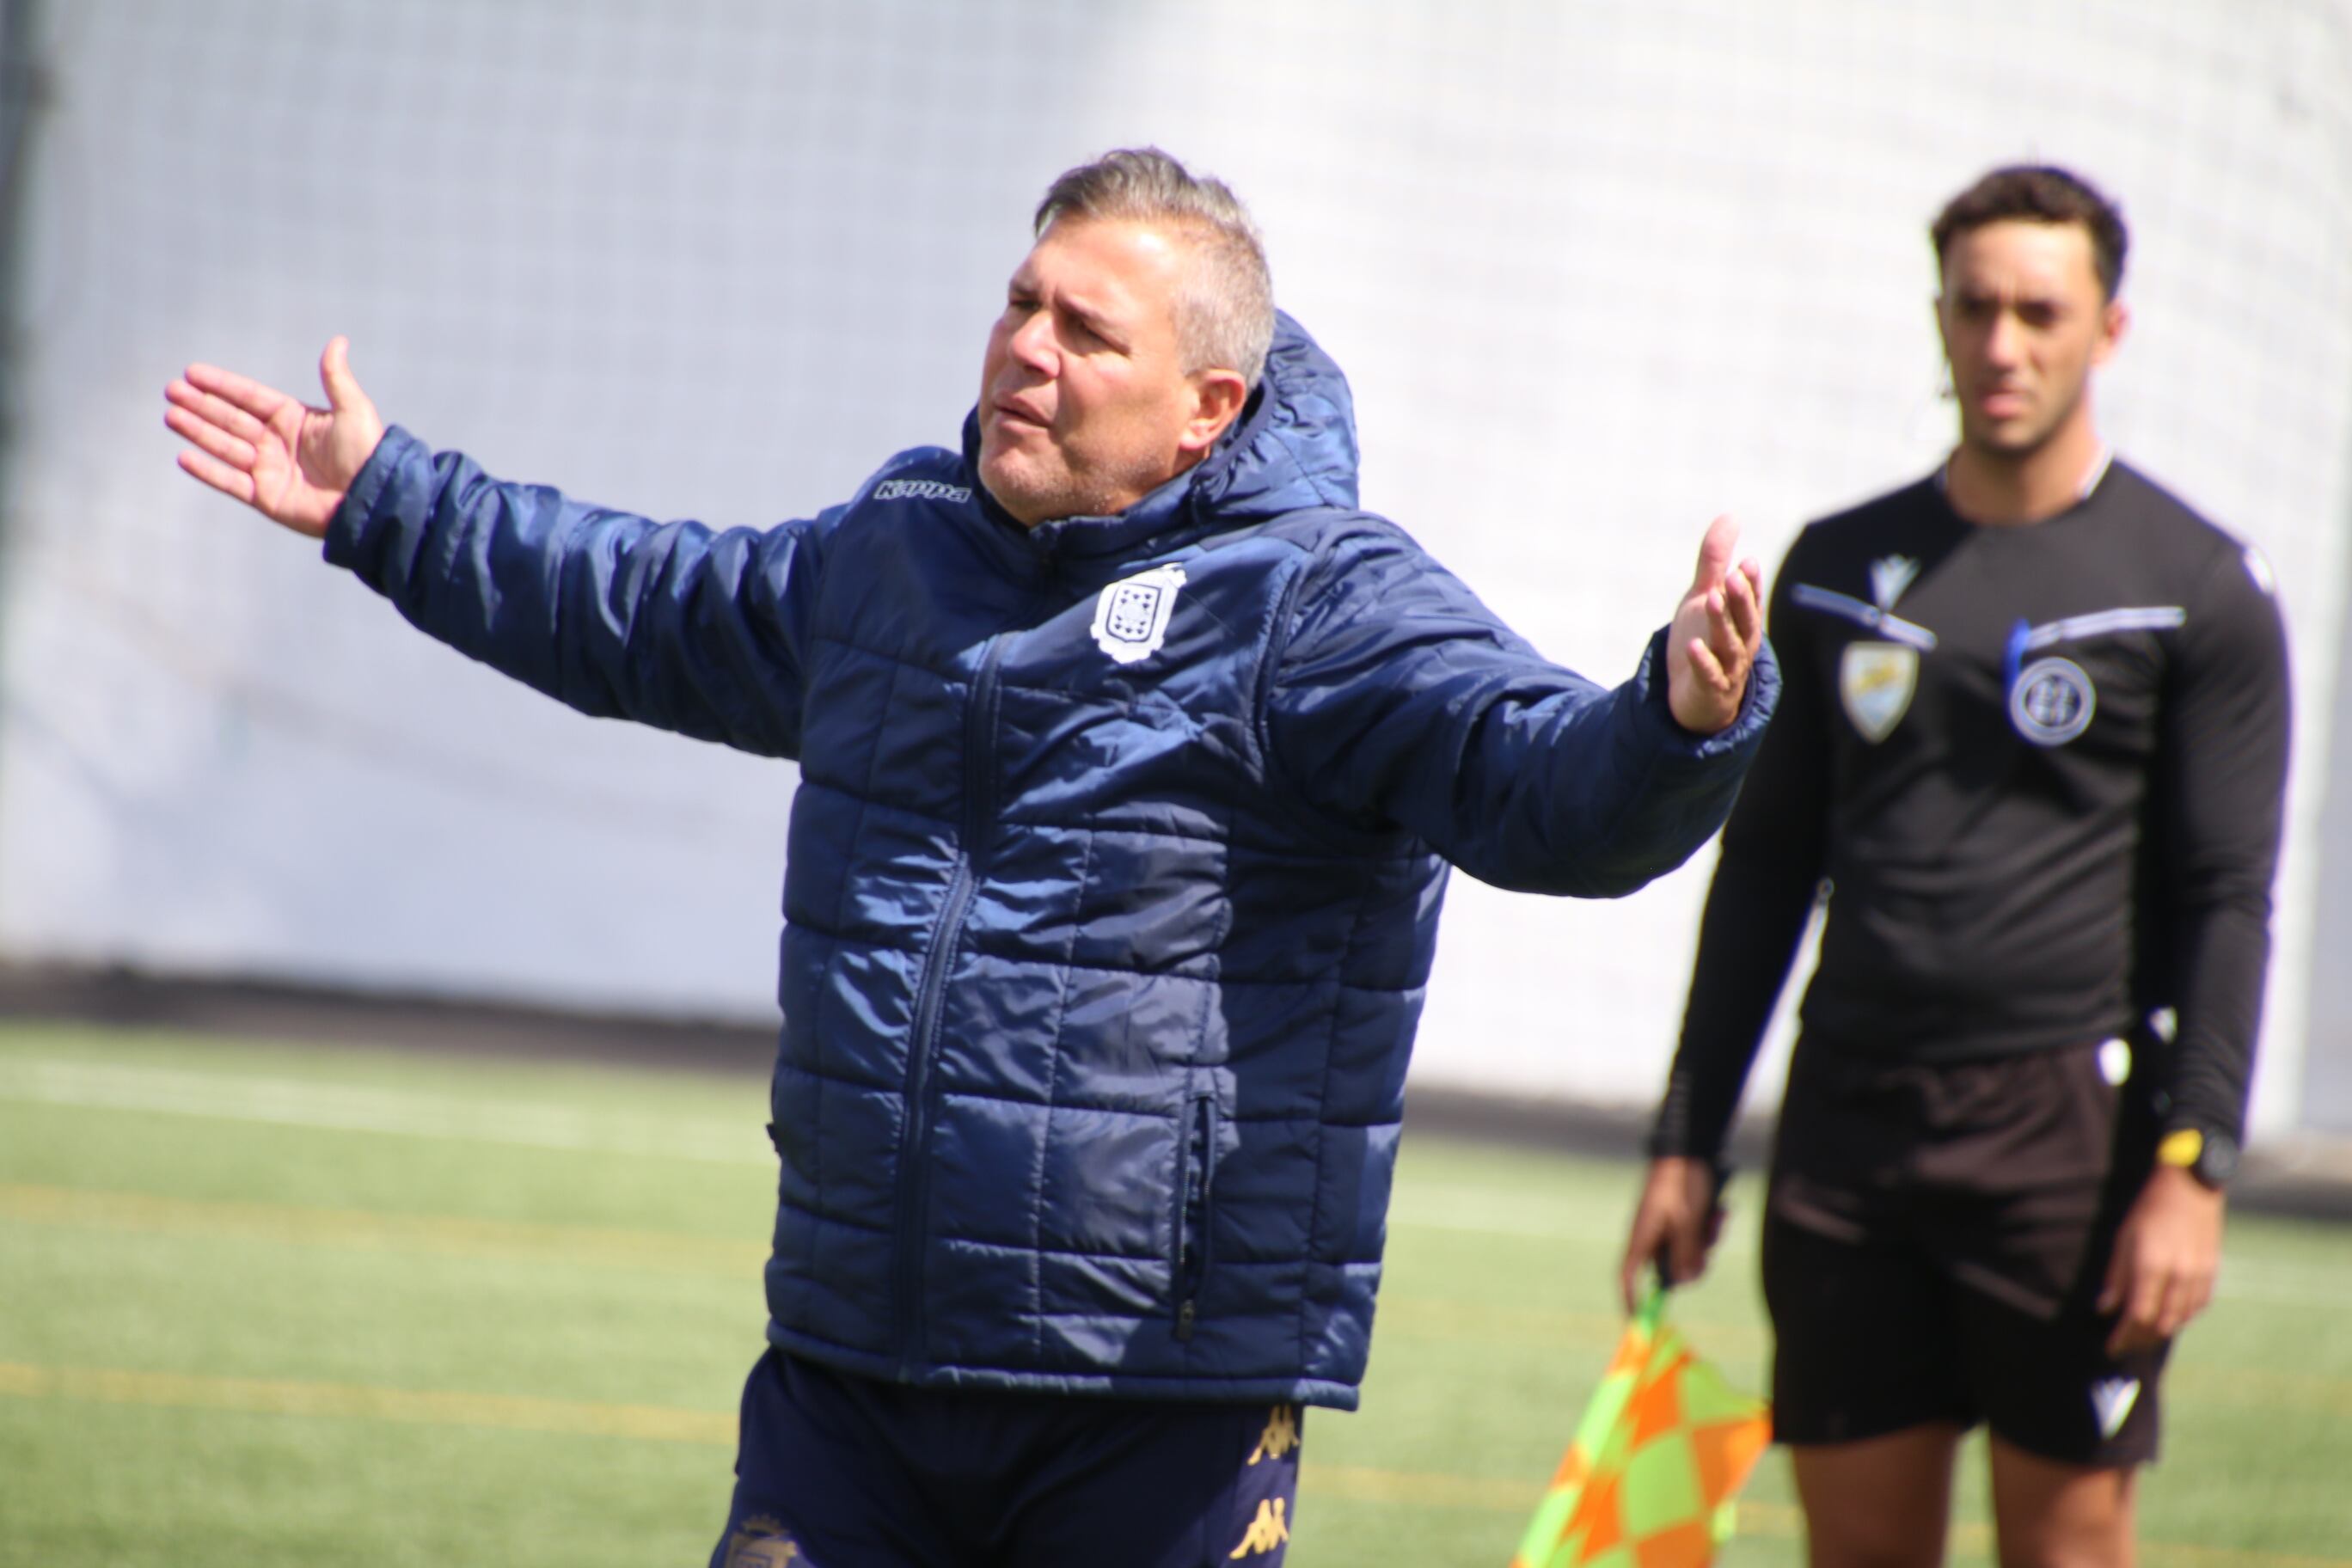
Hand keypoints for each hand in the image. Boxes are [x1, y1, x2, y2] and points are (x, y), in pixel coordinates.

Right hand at [164, 337, 385, 538]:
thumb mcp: (352, 410)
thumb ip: (336, 377)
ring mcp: (269, 470)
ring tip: (171, 416)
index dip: (222, 385)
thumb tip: (338, 340)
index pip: (250, 397)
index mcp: (294, 419)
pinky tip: (184, 456)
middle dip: (201, 405)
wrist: (372, 499)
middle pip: (231, 419)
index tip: (193, 372)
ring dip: (197, 432)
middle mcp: (277, 442)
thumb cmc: (367, 453)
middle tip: (172, 390)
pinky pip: (230, 482)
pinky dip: (208, 471)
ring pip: (225, 447)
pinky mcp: (266, 497)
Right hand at [1619, 1155, 1722, 1313]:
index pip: (1629, 1277)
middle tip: (1709, 1247)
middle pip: (1669, 1268)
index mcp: (1643, 1237)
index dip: (1632, 1299)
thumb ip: (1686, 1255)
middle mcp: (1651, 1235)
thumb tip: (1682, 1282)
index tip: (1639, 1321)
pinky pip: (1692, 1237)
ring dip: (1704, 1242)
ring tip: (1715, 1219)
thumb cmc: (1683, 1185)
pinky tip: (1717, 1212)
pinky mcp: (1677, 1219)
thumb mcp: (1689, 1223)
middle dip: (1693, 1262)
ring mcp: (1664, 1227)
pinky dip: (1706, 1230)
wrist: (1688, 1148)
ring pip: (1686, 1252)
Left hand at [1666, 515, 1763, 734]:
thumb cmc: (1705, 641)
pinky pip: (1709, 675)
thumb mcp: (1704, 597)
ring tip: (1711, 600)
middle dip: (1740, 598)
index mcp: (1742, 620)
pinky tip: (1693, 646)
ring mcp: (1727, 668)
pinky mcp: (1710, 689)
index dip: (1750, 583)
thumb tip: (1730, 515)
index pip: (1750, 599)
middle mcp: (1741, 643)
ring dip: (1722, 623)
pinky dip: (1703, 662)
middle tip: (1733, 576)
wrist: (1695, 698)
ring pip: (1729, 645)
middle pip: (1745, 620)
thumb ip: (1714, 561)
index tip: (1746, 562)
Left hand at [2098, 1165, 2224, 1354]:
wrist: (2192, 1188)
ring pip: (2181, 1319)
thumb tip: (2105, 1308)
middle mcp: (2178, 1276)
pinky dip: (2182, 1317)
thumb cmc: (2149, 1209)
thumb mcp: (2123, 1237)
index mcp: (2151, 1266)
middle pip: (2160, 1324)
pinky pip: (2197, 1307)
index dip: (2124, 1336)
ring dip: (2161, 1331)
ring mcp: (2198, 1276)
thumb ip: (2116, 1276)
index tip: (2111, 1347)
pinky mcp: (2212, 1272)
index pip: (2138, 1316)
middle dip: (2141, 1339)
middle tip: (2126, 1344)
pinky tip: (2170, 1318)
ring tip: (2144, 1336)